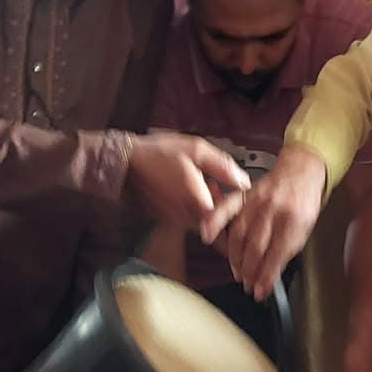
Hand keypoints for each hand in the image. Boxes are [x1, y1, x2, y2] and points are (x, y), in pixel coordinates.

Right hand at [127, 133, 248, 234]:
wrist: (127, 163)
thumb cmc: (160, 153)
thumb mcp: (196, 150)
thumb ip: (223, 167)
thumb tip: (244, 182)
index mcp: (199, 200)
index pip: (229, 216)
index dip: (237, 206)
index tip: (238, 194)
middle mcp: (188, 216)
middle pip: (219, 221)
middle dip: (224, 204)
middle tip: (218, 184)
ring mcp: (178, 220)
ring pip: (205, 220)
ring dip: (210, 205)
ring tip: (204, 182)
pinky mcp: (170, 220)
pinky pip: (191, 218)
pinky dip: (196, 206)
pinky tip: (191, 188)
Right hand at [201, 146, 326, 298]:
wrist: (300, 171)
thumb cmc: (303, 202)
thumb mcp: (306, 229)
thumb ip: (288, 250)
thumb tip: (271, 275)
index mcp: (293, 218)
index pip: (277, 254)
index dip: (266, 276)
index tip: (260, 291)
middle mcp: (273, 209)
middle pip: (255, 246)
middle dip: (250, 271)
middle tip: (248, 285)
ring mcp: (256, 201)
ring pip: (239, 234)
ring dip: (236, 258)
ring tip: (238, 273)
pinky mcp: (244, 195)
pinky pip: (224, 208)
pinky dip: (213, 222)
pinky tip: (207, 235)